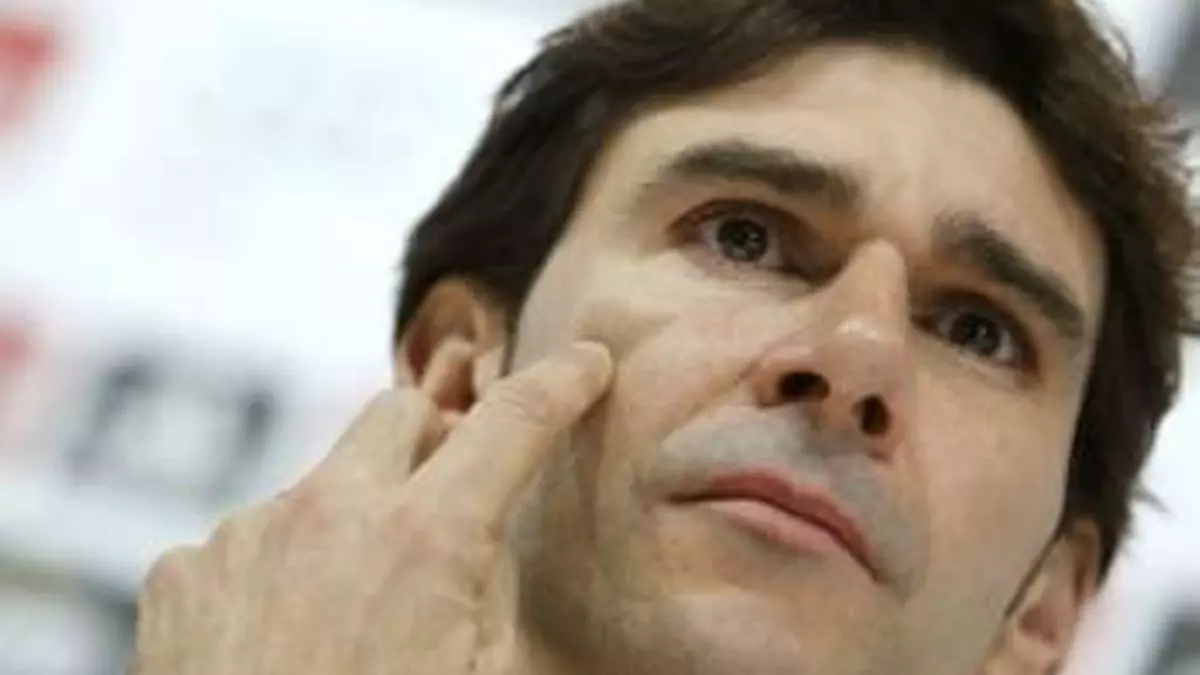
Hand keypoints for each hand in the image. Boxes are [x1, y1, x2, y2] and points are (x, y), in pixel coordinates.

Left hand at [129, 342, 612, 674]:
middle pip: (399, 412)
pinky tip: (283, 637)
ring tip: (350, 612)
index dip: (561, 382)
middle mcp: (329, 513)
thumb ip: (494, 583)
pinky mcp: (182, 571)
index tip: (586, 364)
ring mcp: (245, 535)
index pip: (513, 422)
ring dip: (352, 520)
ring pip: (322, 483)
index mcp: (424, 541)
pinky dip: (278, 568)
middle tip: (449, 498)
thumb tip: (484, 526)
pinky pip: (250, 538)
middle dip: (434, 440)